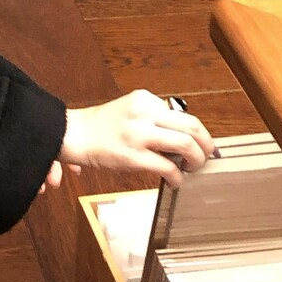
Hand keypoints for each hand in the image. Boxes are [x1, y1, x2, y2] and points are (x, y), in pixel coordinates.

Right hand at [44, 90, 215, 192]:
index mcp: (145, 99)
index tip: (199, 143)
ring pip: (185, 144)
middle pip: (192, 126)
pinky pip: (167, 167)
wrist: (75, 134)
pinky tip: (175, 181)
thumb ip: (154, 116)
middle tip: (206, 156)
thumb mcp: (130, 109)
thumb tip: (181, 134)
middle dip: (206, 144)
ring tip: (193, 168)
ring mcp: (139, 135)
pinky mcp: (133, 157)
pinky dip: (177, 177)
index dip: (196, 131)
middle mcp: (144, 113)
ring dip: (196, 160)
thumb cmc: (102, 126)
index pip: (182, 114)